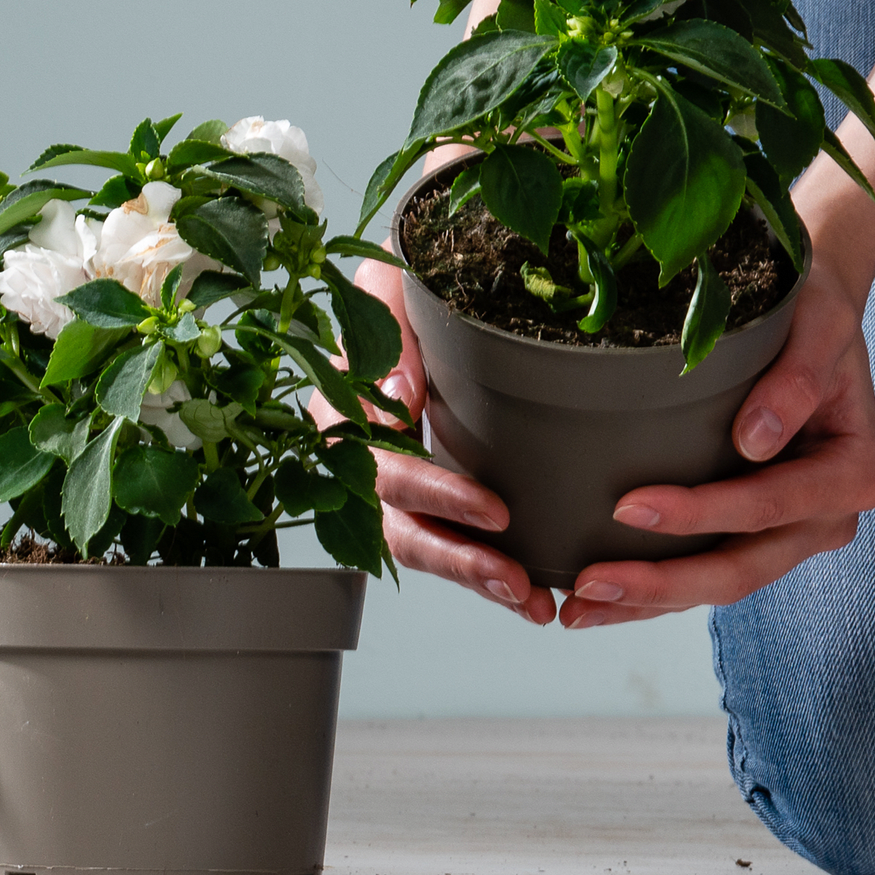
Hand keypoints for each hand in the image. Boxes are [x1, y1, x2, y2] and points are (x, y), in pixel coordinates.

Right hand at [344, 258, 558, 625]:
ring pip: (420, 545)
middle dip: (455, 553)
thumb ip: (387, 322)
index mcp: (342, 401)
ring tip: (530, 600)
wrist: (435, 278)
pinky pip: (450, 543)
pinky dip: (488, 573)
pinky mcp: (430, 490)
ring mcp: (392, 478)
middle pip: (394, 520)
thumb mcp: (394, 276)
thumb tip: (394, 397)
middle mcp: (359, 450)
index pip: (374, 461)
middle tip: (513, 574)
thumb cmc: (411, 274)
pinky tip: (532, 595)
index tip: (493, 508)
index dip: (428, 488)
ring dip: (473, 577)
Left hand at [559, 259, 874, 627]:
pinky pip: (706, 572)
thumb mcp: (819, 326)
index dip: (699, 514)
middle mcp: (828, 517)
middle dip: (661, 583)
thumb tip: (754, 440)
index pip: (768, 506)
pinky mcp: (759, 537)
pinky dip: (655, 593)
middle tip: (587, 583)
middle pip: (741, 569)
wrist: (816, 320)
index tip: (626, 506)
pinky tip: (600, 601)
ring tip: (575, 611)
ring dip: (647, 603)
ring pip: (719, 585)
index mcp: (854, 473)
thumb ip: (796, 379)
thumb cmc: (814, 313)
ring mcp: (794, 535)